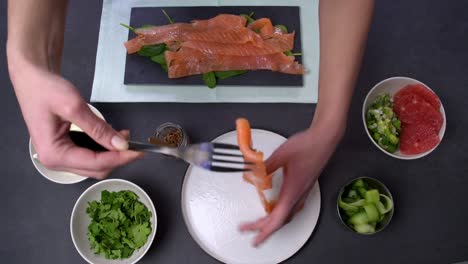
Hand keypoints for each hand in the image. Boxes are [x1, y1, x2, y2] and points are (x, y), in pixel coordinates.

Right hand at [9, 62, 142, 178]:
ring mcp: (60, 156)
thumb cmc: (46, 90)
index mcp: (54, 154)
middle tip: (134, 142)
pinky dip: (104, 148)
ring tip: (123, 135)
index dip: (119, 158)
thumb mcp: (74, 107)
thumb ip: (98, 128)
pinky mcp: (66, 149)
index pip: (95, 164)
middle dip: (117, 157)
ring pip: (95, 164)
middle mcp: (56, 161)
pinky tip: (111, 135)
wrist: (32, 80)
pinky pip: (89, 155)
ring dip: (112, 153)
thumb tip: (120, 145)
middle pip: (96, 168)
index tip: (138, 151)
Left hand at [239, 124, 341, 246]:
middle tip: (250, 230)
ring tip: (260, 224)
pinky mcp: (303, 187)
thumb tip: (252, 174)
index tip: (254, 236)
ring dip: (273, 222)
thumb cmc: (308, 145)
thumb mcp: (281, 155)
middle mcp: (298, 194)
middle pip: (281, 220)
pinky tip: (275, 209)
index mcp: (293, 190)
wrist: (324, 139)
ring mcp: (302, 192)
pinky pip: (291, 207)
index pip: (278, 217)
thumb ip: (265, 167)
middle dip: (264, 229)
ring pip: (287, 215)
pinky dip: (280, 213)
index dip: (265, 230)